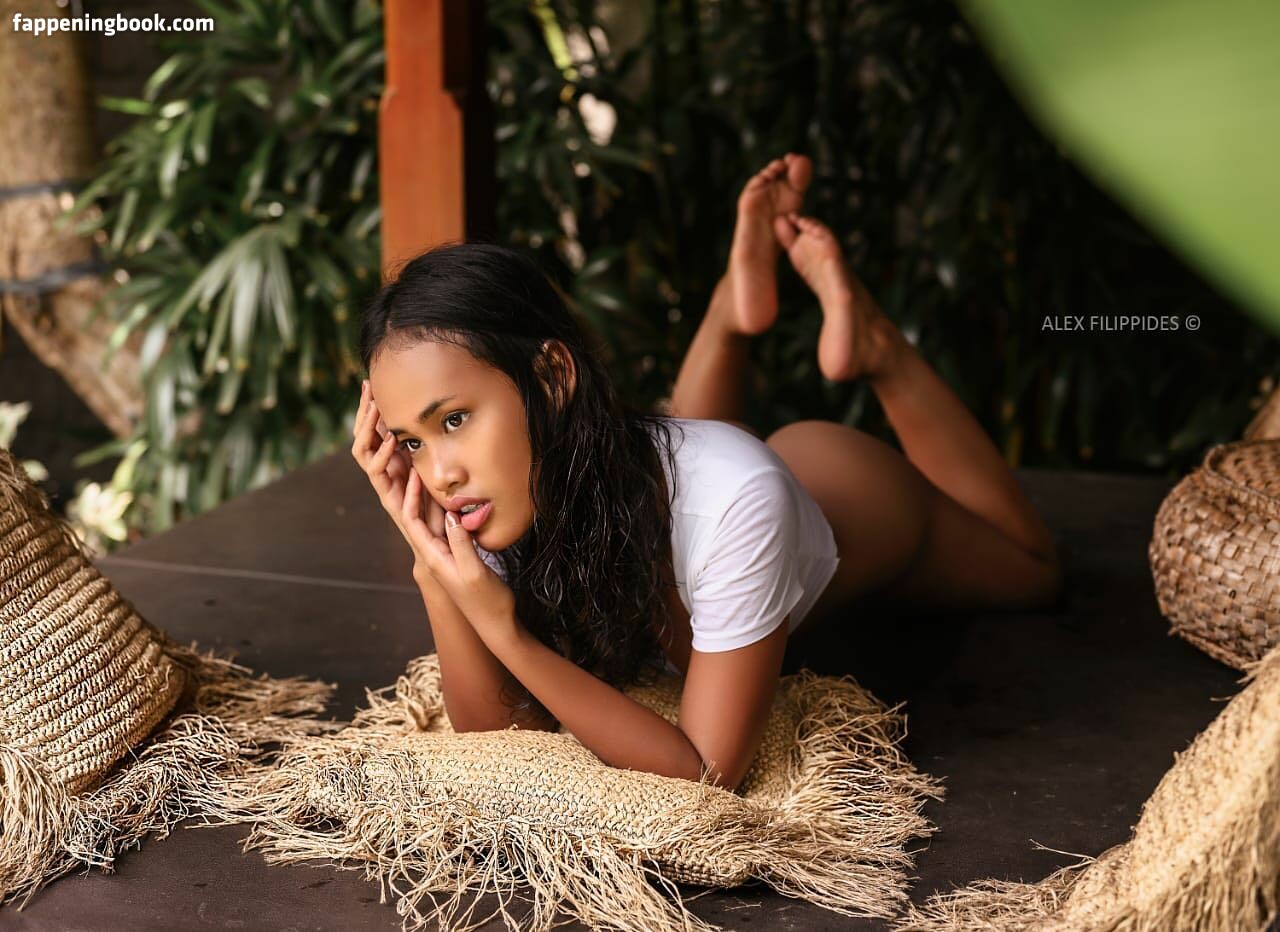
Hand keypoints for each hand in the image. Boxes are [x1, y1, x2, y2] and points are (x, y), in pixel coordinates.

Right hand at [351, 378, 434, 565]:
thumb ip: (426, 448)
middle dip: (364, 415)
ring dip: (372, 437)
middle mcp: (383, 474)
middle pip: (361, 439)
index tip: (370, 383)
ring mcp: (386, 489)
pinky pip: (384, 483)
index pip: (371, 430)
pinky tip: (397, 446)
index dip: (368, 408)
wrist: (437, 543)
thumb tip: (432, 418)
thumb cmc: (435, 506)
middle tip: (370, 393)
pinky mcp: (393, 505)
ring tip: (381, 418)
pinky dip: (389, 462)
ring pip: (365, 458)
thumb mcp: (431, 469)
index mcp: (390, 463)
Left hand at [401, 465, 516, 637]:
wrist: (497, 625)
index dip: (411, 496)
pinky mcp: (459, 558)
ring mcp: (447, 557)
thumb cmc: (487, 602)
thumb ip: (461, 544)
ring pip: (433, 524)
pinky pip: (448, 530)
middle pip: (418, 519)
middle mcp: (435, 556)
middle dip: (415, 493)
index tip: (415, 474)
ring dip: (431, 501)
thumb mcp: (475, 571)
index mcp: (433, 559)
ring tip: (431, 477)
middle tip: (417, 468)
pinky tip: (455, 500)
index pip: (412, 521)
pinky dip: (448, 512)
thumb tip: (450, 515)